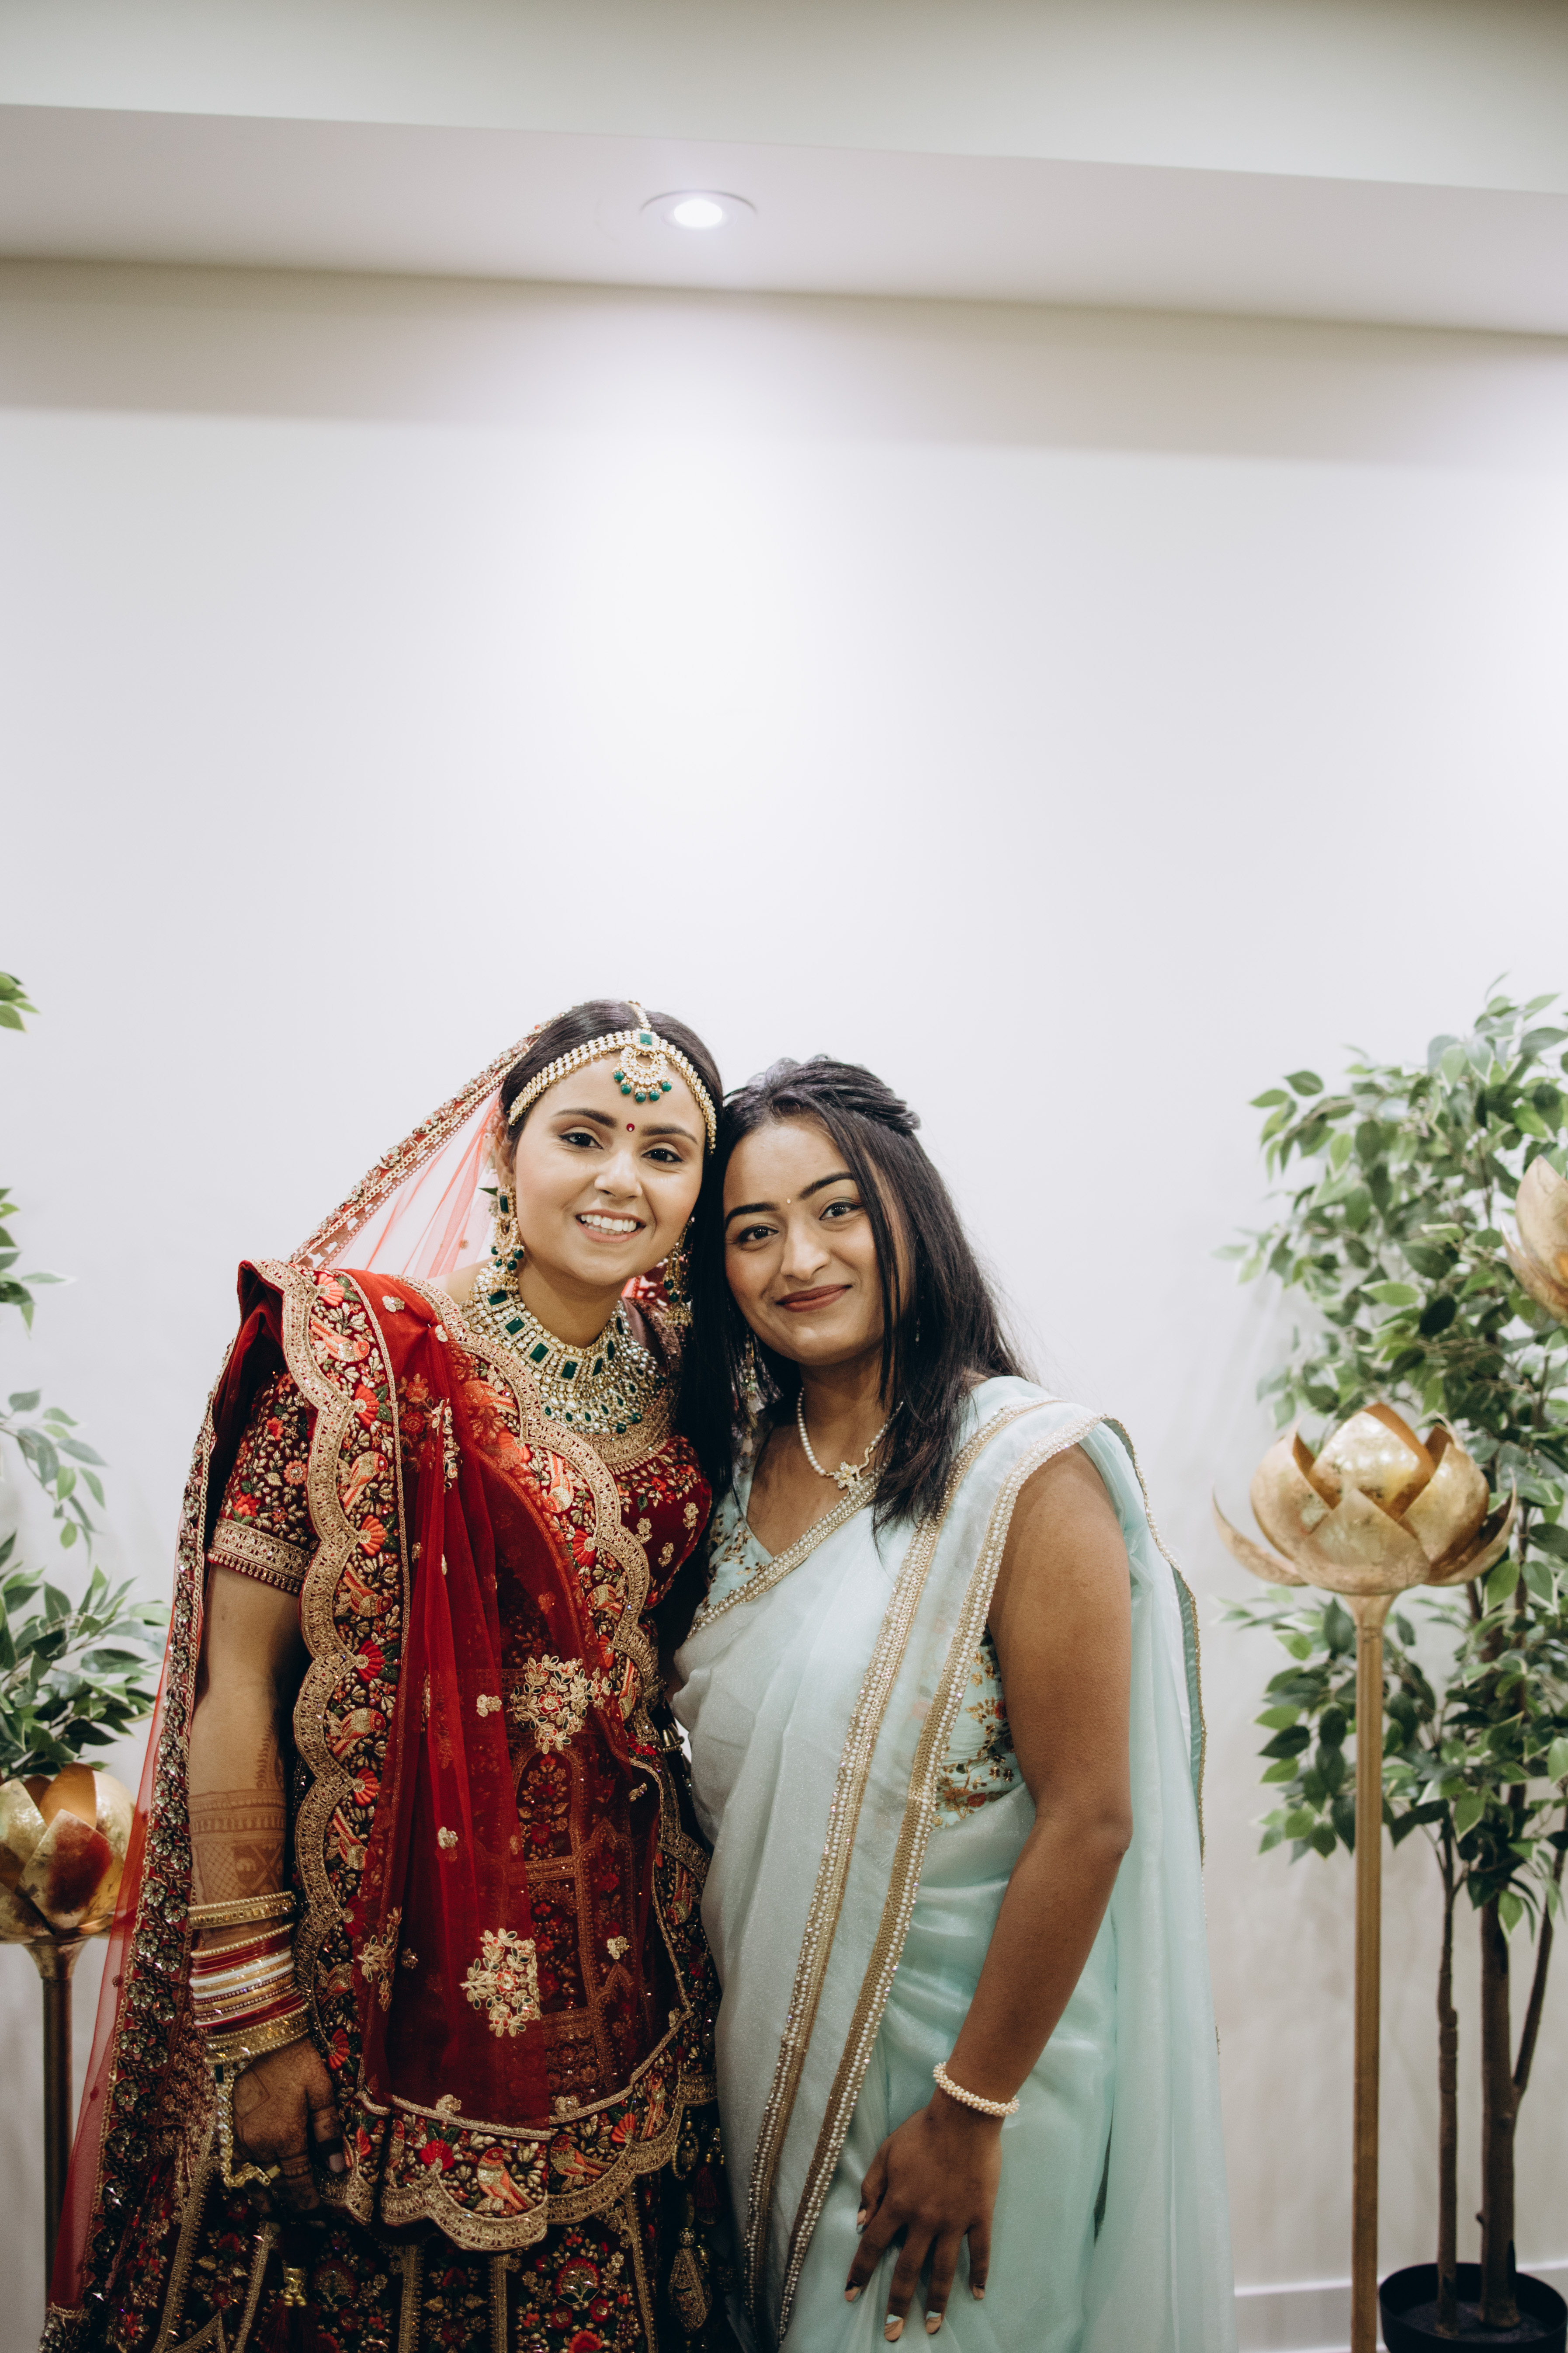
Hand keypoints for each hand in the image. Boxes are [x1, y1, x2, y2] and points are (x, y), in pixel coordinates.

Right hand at [232, 2038, 344, 2213]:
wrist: (260, 2036)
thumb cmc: (297, 2060)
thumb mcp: (322, 2091)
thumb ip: (328, 2132)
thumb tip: (337, 2169)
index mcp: (285, 2138)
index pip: (298, 2184)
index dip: (308, 2205)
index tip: (318, 2219)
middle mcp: (259, 2145)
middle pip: (274, 2188)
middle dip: (287, 2208)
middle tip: (300, 2224)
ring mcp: (240, 2138)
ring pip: (251, 2181)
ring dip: (263, 2200)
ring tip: (274, 2215)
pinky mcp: (229, 2128)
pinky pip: (235, 2166)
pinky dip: (245, 2180)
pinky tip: (253, 2185)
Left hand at [844, 2091, 1001, 2338]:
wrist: (964, 2114)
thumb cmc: (922, 2131)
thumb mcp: (886, 2153)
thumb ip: (871, 2188)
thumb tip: (860, 2223)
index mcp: (898, 2202)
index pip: (872, 2245)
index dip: (860, 2272)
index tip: (850, 2295)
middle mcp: (924, 2219)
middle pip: (907, 2270)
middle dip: (897, 2304)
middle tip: (892, 2334)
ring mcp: (953, 2220)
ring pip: (943, 2271)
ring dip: (937, 2303)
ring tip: (933, 2328)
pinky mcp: (979, 2216)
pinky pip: (979, 2253)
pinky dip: (978, 2275)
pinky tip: (977, 2295)